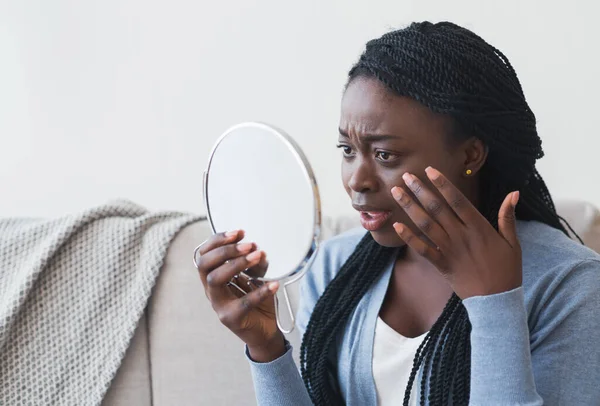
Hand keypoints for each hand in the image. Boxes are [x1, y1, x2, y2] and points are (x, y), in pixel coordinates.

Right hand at [196, 230, 285, 361]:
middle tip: (249, 244)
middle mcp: (211, 291)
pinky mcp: (231, 319)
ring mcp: (219, 305)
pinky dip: (260, 291)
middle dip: (226, 250)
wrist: (264, 331)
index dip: (217, 241)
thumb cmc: (257, 301)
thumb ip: (255, 263)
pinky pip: (243, 302)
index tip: (238, 232)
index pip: (203, 255)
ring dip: (237, 264)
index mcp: (213, 278)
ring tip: (258, 256)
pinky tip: (274, 284)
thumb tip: (258, 250)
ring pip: (215, 280)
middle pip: (204, 265)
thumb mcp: (256, 277)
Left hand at [391, 166, 521, 298]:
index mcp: (479, 227)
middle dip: (420, 190)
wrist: (497, 301)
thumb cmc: (507, 270)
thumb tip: (514, 192)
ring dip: (410, 207)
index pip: (457, 200)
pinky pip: (422, 249)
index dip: (442, 184)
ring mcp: (449, 250)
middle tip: (406, 176)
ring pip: (425, 224)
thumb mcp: (513, 242)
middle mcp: (461, 236)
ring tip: (396, 193)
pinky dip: (409, 238)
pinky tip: (396, 225)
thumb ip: (508, 216)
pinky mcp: (441, 264)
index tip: (429, 170)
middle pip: (437, 208)